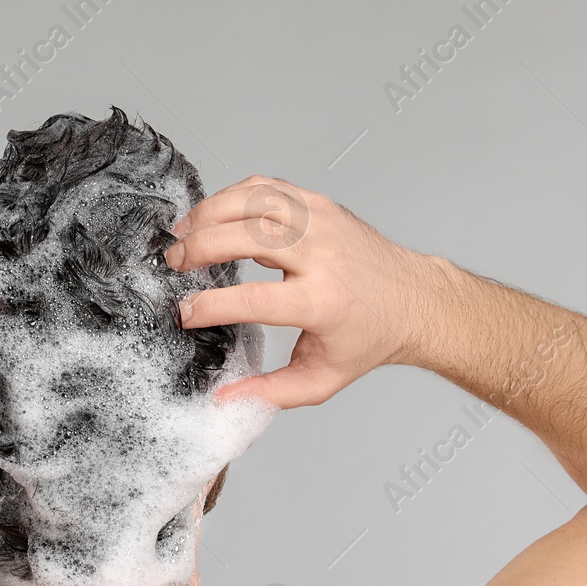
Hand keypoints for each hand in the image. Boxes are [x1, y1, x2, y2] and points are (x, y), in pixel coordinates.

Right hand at [164, 175, 435, 408]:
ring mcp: (322, 223)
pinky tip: (212, 215)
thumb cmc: (366, 339)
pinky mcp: (320, 205)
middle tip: (173, 263)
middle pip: (248, 237)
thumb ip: (270, 392)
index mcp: (322, 302)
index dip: (211, 306)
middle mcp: (323, 255)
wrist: (413, 300)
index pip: (255, 299)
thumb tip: (223, 398)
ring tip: (182, 233)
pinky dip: (233, 195)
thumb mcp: (321, 379)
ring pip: (255, 201)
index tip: (184, 313)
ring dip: (209, 213)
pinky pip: (268, 187)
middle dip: (200, 247)